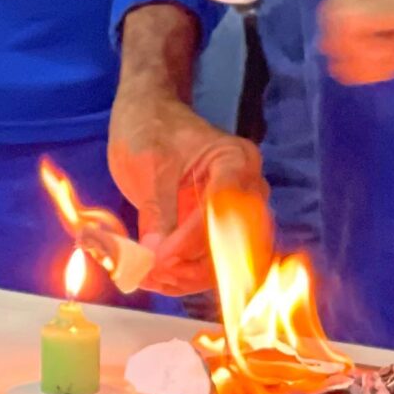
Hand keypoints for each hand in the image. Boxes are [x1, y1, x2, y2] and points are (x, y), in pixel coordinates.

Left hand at [108, 88, 265, 296]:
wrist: (146, 116)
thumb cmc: (150, 128)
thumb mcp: (150, 164)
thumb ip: (157, 210)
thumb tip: (156, 256)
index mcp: (236, 161)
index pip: (223, 208)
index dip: (192, 237)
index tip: (159, 256)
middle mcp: (246, 191)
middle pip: (236, 244)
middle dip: (195, 265)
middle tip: (156, 273)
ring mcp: (233, 215)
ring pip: (225, 262)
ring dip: (188, 278)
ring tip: (150, 277)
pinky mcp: (216, 232)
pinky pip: (210, 264)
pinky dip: (186, 277)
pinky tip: (158, 278)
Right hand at [321, 0, 393, 86]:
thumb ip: (380, 13)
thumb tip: (341, 21)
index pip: (337, 15)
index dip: (354, 41)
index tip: (384, 54)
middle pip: (334, 30)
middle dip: (357, 53)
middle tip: (391, 62)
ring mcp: (370, 13)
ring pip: (340, 45)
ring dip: (361, 63)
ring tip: (393, 65)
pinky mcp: (378, 34)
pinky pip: (354, 55)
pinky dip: (366, 68)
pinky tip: (390, 68)